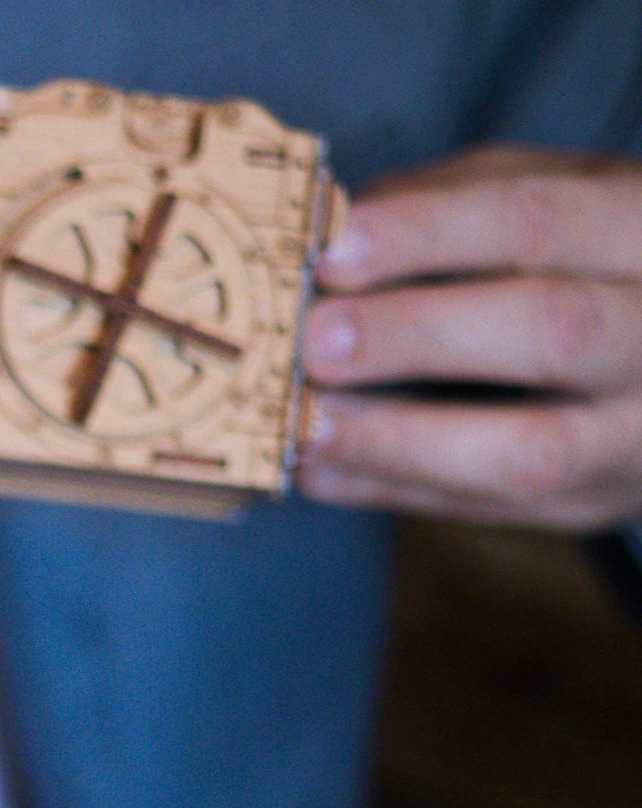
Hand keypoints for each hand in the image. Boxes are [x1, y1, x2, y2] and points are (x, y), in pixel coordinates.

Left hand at [299, 146, 641, 529]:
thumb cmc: (582, 256)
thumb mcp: (546, 196)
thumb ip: (450, 203)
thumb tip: (327, 235)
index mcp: (641, 229)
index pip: (539, 222)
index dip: (428, 235)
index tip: (330, 254)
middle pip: (551, 331)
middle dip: (418, 336)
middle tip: (314, 343)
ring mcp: (634, 432)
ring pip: (529, 452)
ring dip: (396, 441)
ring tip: (301, 424)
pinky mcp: (590, 502)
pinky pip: (488, 510)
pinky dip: (389, 489)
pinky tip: (316, 469)